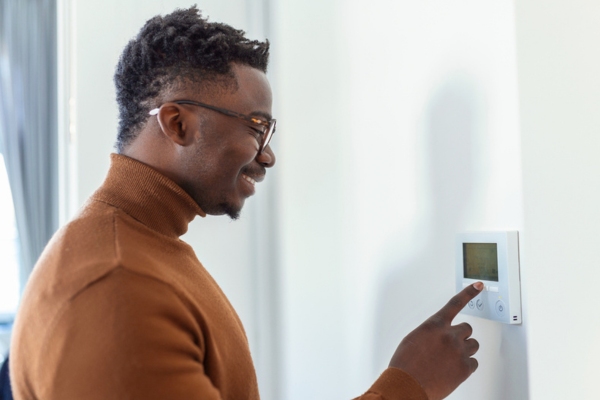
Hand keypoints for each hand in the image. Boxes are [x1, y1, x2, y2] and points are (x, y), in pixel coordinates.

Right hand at [388, 282, 483, 399]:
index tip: (478, 285)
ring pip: (473, 345)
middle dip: (460, 336)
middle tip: (451, 346)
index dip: (468, 293)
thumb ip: (431, 333)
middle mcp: (449, 335)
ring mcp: (459, 351)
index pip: (455, 304)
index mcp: (434, 325)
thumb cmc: (406, 365)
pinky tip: (453, 370)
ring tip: (451, 359)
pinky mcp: (465, 368)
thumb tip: (439, 337)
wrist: (407, 386)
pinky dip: (466, 366)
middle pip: (467, 328)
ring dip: (464, 350)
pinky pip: (474, 363)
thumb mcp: (413, 340)